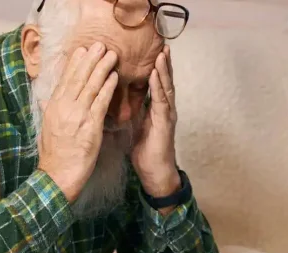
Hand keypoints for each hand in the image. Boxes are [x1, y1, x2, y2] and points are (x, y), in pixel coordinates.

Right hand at [38, 42, 118, 201]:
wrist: (57, 176)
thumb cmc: (55, 155)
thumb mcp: (47, 129)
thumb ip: (49, 110)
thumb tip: (45, 98)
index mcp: (53, 107)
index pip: (65, 80)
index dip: (75, 64)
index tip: (82, 50)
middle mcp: (64, 108)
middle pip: (78, 78)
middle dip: (90, 60)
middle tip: (100, 45)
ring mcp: (77, 116)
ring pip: (90, 86)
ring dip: (102, 68)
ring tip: (111, 55)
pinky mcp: (90, 127)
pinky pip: (100, 103)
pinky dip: (107, 88)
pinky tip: (114, 77)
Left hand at [131, 45, 180, 198]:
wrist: (154, 173)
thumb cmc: (145, 152)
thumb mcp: (135, 126)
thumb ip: (133, 111)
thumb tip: (120, 99)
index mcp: (156, 109)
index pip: (156, 84)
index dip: (155, 68)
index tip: (152, 52)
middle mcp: (164, 109)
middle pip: (164, 81)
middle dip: (164, 63)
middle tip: (163, 44)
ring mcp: (167, 115)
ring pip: (166, 88)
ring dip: (163, 70)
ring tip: (162, 54)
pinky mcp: (165, 123)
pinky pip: (162, 101)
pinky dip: (159, 87)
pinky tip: (155, 75)